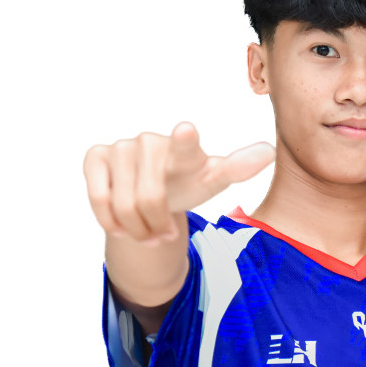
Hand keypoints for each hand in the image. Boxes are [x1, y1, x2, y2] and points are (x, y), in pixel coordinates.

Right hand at [83, 122, 274, 243]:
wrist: (152, 194)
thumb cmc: (185, 183)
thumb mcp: (212, 181)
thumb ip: (237, 168)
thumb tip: (269, 151)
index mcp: (184, 150)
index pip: (186, 146)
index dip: (185, 141)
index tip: (187, 131)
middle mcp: (150, 143)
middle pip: (149, 200)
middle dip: (157, 226)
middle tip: (166, 235)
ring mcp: (120, 148)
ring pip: (123, 206)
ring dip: (138, 230)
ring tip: (148, 231)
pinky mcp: (95, 157)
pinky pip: (99, 200)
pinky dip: (112, 222)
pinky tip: (122, 224)